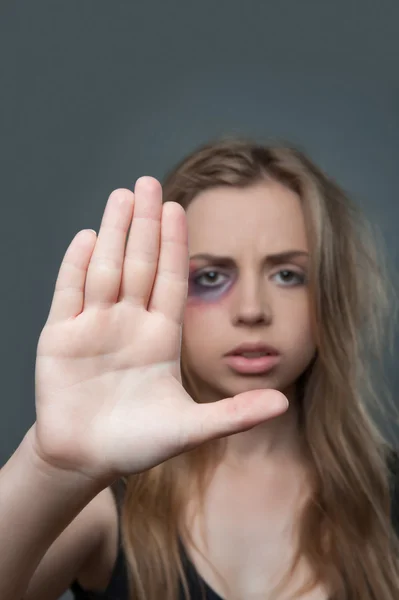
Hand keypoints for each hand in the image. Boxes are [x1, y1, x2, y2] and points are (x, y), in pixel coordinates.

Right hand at [33, 177, 287, 481]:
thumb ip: (235, 414)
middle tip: (149, 182)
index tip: (180, 208)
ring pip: (106, 269)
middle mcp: (128, 324)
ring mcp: (93, 327)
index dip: (175, 244)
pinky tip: (87, 236)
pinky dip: (76, 266)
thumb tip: (283, 402)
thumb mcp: (190, 429)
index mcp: (160, 337)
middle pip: (138, 264)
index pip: (170, 280)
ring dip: (113, 232)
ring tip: (122, 196)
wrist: (86, 460)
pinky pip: (70, 294)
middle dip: (145, 224)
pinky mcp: (60, 338)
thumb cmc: (137, 444)